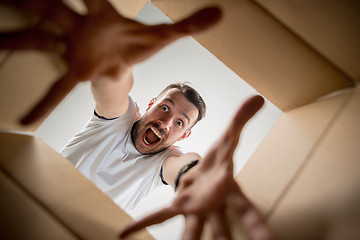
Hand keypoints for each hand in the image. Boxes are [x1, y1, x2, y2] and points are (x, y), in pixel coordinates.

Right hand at [0, 0, 220, 124]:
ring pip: (40, 40)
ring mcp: (73, 50)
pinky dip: (42, 103)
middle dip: (36, 2)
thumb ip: (190, 24)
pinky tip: (24, 119)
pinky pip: (55, 89)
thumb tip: (221, 13)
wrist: (122, 60)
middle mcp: (82, 28)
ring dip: (17, 38)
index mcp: (104, 16)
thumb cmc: (136, 44)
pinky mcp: (74, 73)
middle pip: (55, 10)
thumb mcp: (163, 36)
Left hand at [119, 95, 275, 239]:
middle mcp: (214, 206)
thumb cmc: (221, 162)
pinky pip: (158, 215)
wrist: (207, 172)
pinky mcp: (178, 206)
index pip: (248, 212)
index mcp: (230, 191)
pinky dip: (141, 223)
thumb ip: (240, 120)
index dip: (258, 229)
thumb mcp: (228, 139)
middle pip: (220, 230)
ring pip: (191, 232)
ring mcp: (195, 208)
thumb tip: (258, 98)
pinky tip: (122, 233)